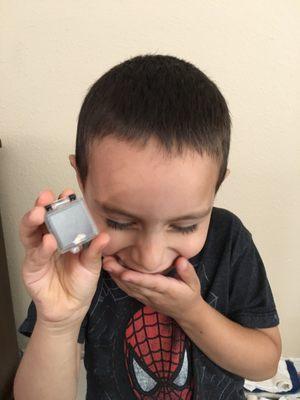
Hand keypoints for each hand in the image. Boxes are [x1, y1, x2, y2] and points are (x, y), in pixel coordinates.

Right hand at [19, 189, 109, 326]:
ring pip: (30, 232)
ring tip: (40, 212)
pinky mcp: (31, 268)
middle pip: (41, 219)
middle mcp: (48, 240)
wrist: (71, 308)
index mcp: (64, 236)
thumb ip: (95, 250)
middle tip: (47, 196)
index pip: (61, 216)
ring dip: (33, 221)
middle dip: (42, 205)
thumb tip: (105, 236)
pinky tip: (48, 241)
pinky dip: (41, 248)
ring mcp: (38, 253)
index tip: (69, 193)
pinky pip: (35, 256)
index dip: (62, 204)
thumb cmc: (81, 283)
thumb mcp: (92, 265)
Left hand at [102, 255, 201, 320]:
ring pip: (128, 288)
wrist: (185, 313)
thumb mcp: (194, 283)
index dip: (137, 279)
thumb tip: (180, 260)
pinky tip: (111, 270)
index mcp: (167, 290)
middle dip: (119, 274)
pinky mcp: (141, 298)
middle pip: (134, 285)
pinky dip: (118, 281)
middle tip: (107, 261)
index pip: (151, 283)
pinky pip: (128, 290)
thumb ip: (187, 272)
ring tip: (105, 262)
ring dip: (116, 276)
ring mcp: (146, 297)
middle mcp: (154, 294)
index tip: (125, 273)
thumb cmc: (190, 293)